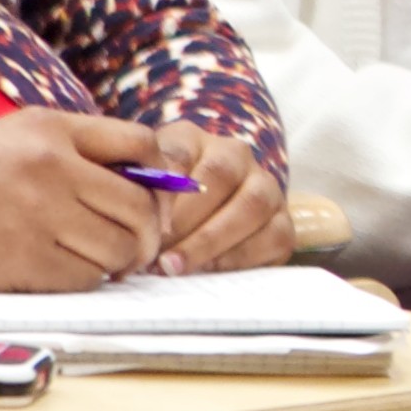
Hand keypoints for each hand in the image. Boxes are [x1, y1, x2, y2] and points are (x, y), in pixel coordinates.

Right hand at [0, 109, 179, 290]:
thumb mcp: (12, 134)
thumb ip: (76, 146)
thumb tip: (143, 176)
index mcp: (51, 129)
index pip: (142, 143)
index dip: (161, 173)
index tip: (159, 194)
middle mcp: (53, 169)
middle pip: (141, 205)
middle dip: (151, 228)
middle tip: (142, 241)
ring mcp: (39, 218)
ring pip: (119, 248)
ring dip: (121, 259)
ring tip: (106, 258)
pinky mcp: (23, 263)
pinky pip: (84, 278)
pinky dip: (88, 279)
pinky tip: (72, 271)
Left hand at [145, 121, 289, 274]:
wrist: (203, 216)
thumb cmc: (159, 207)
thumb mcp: (139, 188)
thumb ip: (133, 191)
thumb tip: (127, 213)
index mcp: (194, 140)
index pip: (180, 154)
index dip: (164, 191)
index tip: (147, 225)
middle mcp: (236, 155)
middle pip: (221, 175)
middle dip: (185, 222)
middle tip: (155, 254)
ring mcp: (266, 186)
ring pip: (253, 205)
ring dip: (210, 241)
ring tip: (175, 267)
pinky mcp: (283, 221)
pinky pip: (275, 236)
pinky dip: (240, 257)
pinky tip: (207, 271)